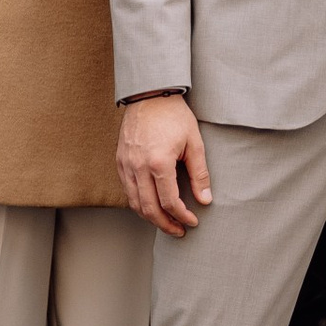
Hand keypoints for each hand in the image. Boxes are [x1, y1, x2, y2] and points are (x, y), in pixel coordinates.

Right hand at [117, 92, 210, 235]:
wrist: (149, 94)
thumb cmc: (174, 115)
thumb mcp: (194, 142)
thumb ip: (199, 174)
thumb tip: (205, 200)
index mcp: (158, 163)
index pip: (169, 202)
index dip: (182, 216)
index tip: (192, 221)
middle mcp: (138, 167)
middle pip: (149, 209)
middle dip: (165, 224)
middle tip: (179, 230)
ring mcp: (126, 164)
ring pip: (134, 203)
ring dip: (150, 217)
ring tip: (166, 222)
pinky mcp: (120, 161)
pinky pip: (127, 190)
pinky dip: (138, 203)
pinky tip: (151, 204)